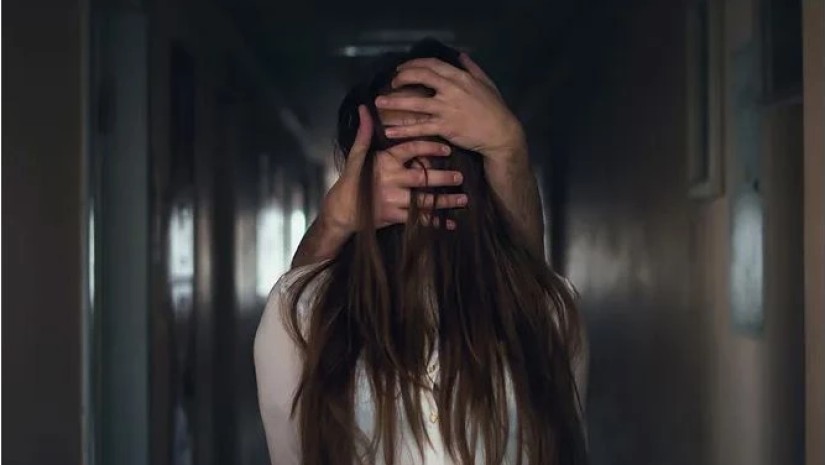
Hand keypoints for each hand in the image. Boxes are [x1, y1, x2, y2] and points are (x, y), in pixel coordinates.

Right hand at [321, 105, 466, 234]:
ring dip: (445, 201)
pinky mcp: (394, 217)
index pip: (411, 150)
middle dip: (443, 177)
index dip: (430, 148)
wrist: (341, 212)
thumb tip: (364, 109)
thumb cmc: (351, 182)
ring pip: (424, 200)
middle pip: (422, 177)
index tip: (447, 149)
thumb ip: (364, 134)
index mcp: (385, 162)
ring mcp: (393, 200)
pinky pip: (419, 220)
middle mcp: (390, 180)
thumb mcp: (355, 156)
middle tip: (460, 177)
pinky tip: (450, 223)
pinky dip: (436, 222)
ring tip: (463, 198)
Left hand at [374, 53, 526, 164]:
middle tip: (392, 82)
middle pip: (421, 77)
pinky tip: (389, 131)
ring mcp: (446, 109)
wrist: (501, 134)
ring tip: (379, 102)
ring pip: (415, 103)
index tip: (402, 68)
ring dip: (395, 101)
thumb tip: (461, 55)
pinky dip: (403, 129)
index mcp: (460, 77)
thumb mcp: (486, 84)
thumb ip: (472, 68)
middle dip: (402, 77)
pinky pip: (419, 127)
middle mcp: (451, 90)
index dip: (414, 64)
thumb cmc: (495, 109)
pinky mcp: (444, 128)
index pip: (432, 65)